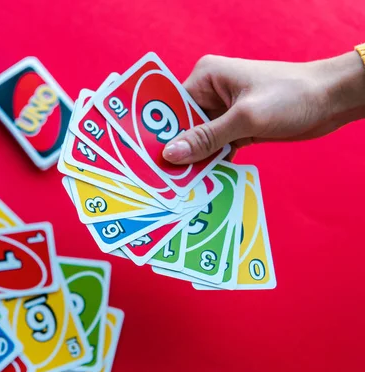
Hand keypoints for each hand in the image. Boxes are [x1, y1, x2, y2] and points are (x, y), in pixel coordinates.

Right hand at [163, 52, 364, 163]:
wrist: (331, 100)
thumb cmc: (290, 96)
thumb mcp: (245, 118)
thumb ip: (207, 138)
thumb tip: (171, 154)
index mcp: (206, 77)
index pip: (173, 107)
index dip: (161, 132)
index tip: (151, 158)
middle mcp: (210, 92)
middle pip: (183, 126)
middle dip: (179, 150)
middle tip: (165, 178)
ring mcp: (223, 111)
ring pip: (198, 140)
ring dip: (196, 160)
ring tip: (182, 184)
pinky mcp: (236, 127)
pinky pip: (215, 148)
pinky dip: (212, 162)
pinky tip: (205, 181)